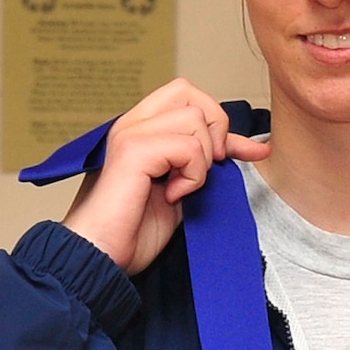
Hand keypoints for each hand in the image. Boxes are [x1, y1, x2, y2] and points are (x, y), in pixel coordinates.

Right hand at [60, 78, 268, 273]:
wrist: (99, 257)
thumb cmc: (130, 231)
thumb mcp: (182, 189)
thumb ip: (203, 163)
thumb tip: (246, 147)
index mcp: (141, 129)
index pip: (188, 99)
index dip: (223, 123)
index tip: (251, 152)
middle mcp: (132, 124)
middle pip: (189, 93)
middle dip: (214, 129)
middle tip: (204, 169)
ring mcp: (130, 134)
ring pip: (194, 118)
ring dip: (200, 161)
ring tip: (178, 189)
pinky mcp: (132, 151)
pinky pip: (187, 147)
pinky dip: (191, 176)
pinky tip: (171, 196)